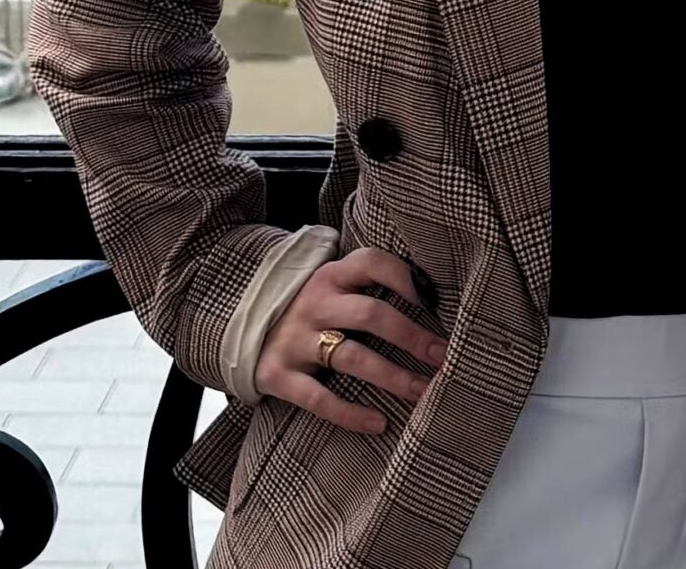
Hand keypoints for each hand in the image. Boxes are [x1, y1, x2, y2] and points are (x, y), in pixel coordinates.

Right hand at [255, 248, 445, 435]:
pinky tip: (379, 423)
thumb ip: (369, 284)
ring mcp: (295, 341)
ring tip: (424, 392)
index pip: (370, 262)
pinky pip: (319, 399)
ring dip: (393, 376)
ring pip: (351, 357)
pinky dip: (351, 414)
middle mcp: (314, 305)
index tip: (433, 302)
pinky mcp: (278, 376)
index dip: (403, 277)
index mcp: (330, 277)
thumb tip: (432, 300)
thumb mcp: (332, 286)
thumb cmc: (310, 310)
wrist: (242, 328)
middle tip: (443, 357)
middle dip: (411, 336)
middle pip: (369, 314)